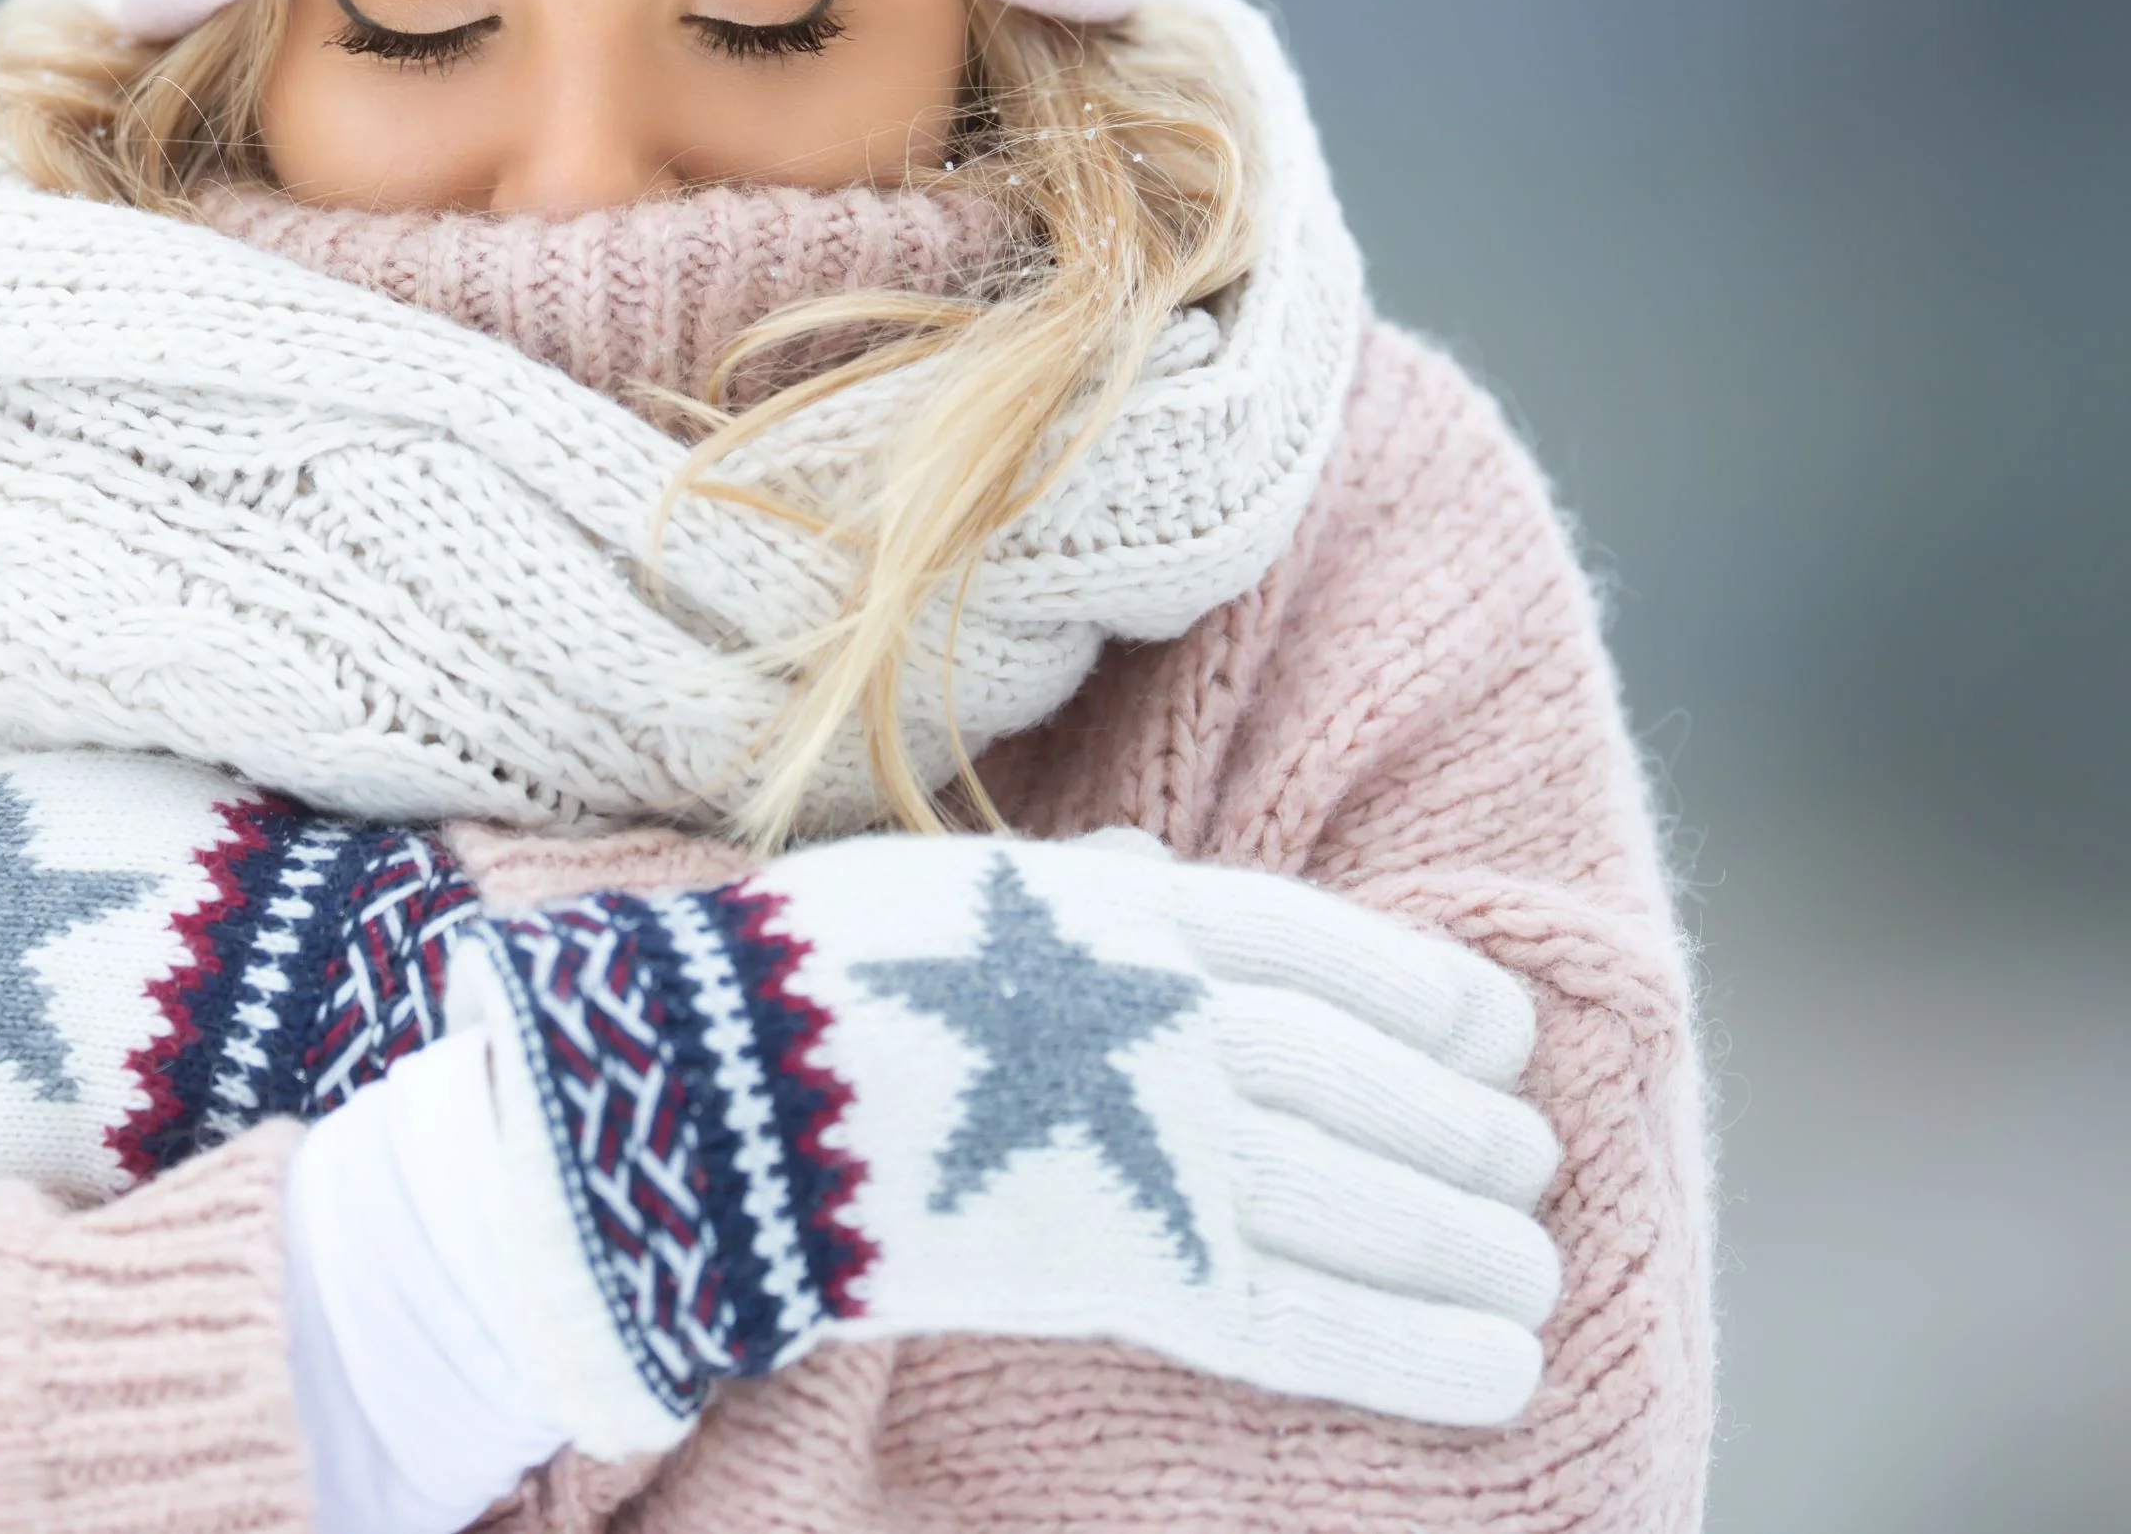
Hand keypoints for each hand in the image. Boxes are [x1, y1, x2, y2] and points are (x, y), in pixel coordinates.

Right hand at [444, 828, 1563, 1445]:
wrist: (714, 1084)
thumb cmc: (810, 974)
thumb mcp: (956, 888)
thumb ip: (1077, 893)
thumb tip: (1147, 878)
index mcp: (1147, 919)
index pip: (1350, 956)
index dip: (1446, 1007)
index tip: (1500, 1039)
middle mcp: (1188, 1026)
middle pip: (1387, 1086)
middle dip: (1478, 1137)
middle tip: (1527, 1171)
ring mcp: (1172, 1150)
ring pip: (1380, 1204)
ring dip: (1480, 1247)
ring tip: (1533, 1276)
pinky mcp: (1139, 1271)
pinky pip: (1319, 1319)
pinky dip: (1425, 1347)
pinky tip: (1504, 1369)